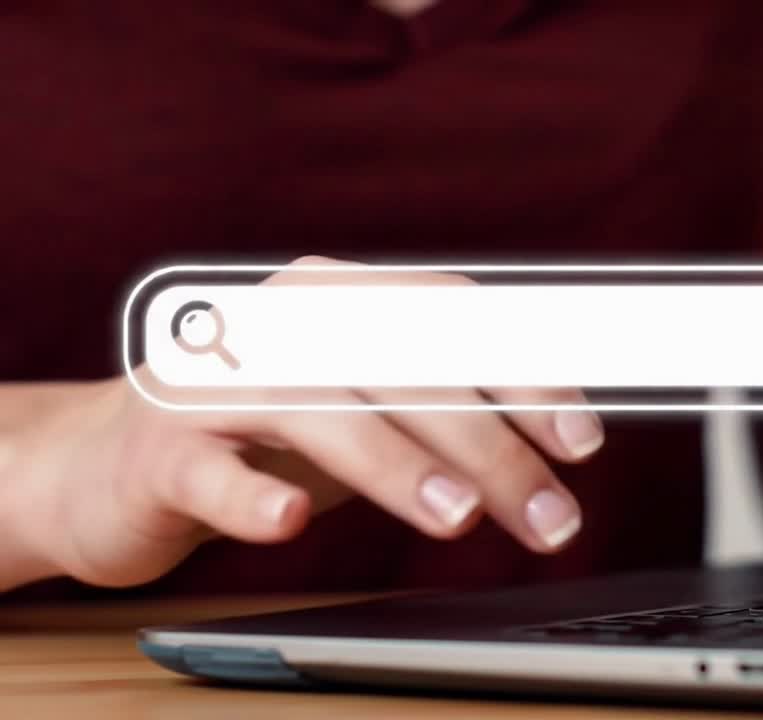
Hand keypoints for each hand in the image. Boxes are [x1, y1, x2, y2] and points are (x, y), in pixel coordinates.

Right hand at [1, 256, 603, 589]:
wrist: (114, 461)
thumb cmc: (269, 431)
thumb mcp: (367, 401)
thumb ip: (447, 401)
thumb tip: (564, 428)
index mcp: (340, 295)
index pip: (449, 320)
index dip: (522, 377)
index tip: (581, 442)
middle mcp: (280, 321)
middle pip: (399, 368)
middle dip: (489, 445)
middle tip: (548, 514)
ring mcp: (214, 382)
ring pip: (317, 412)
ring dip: (394, 465)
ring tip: (457, 515)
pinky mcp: (157, 450)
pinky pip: (207, 471)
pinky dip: (252, 495)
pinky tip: (291, 519)